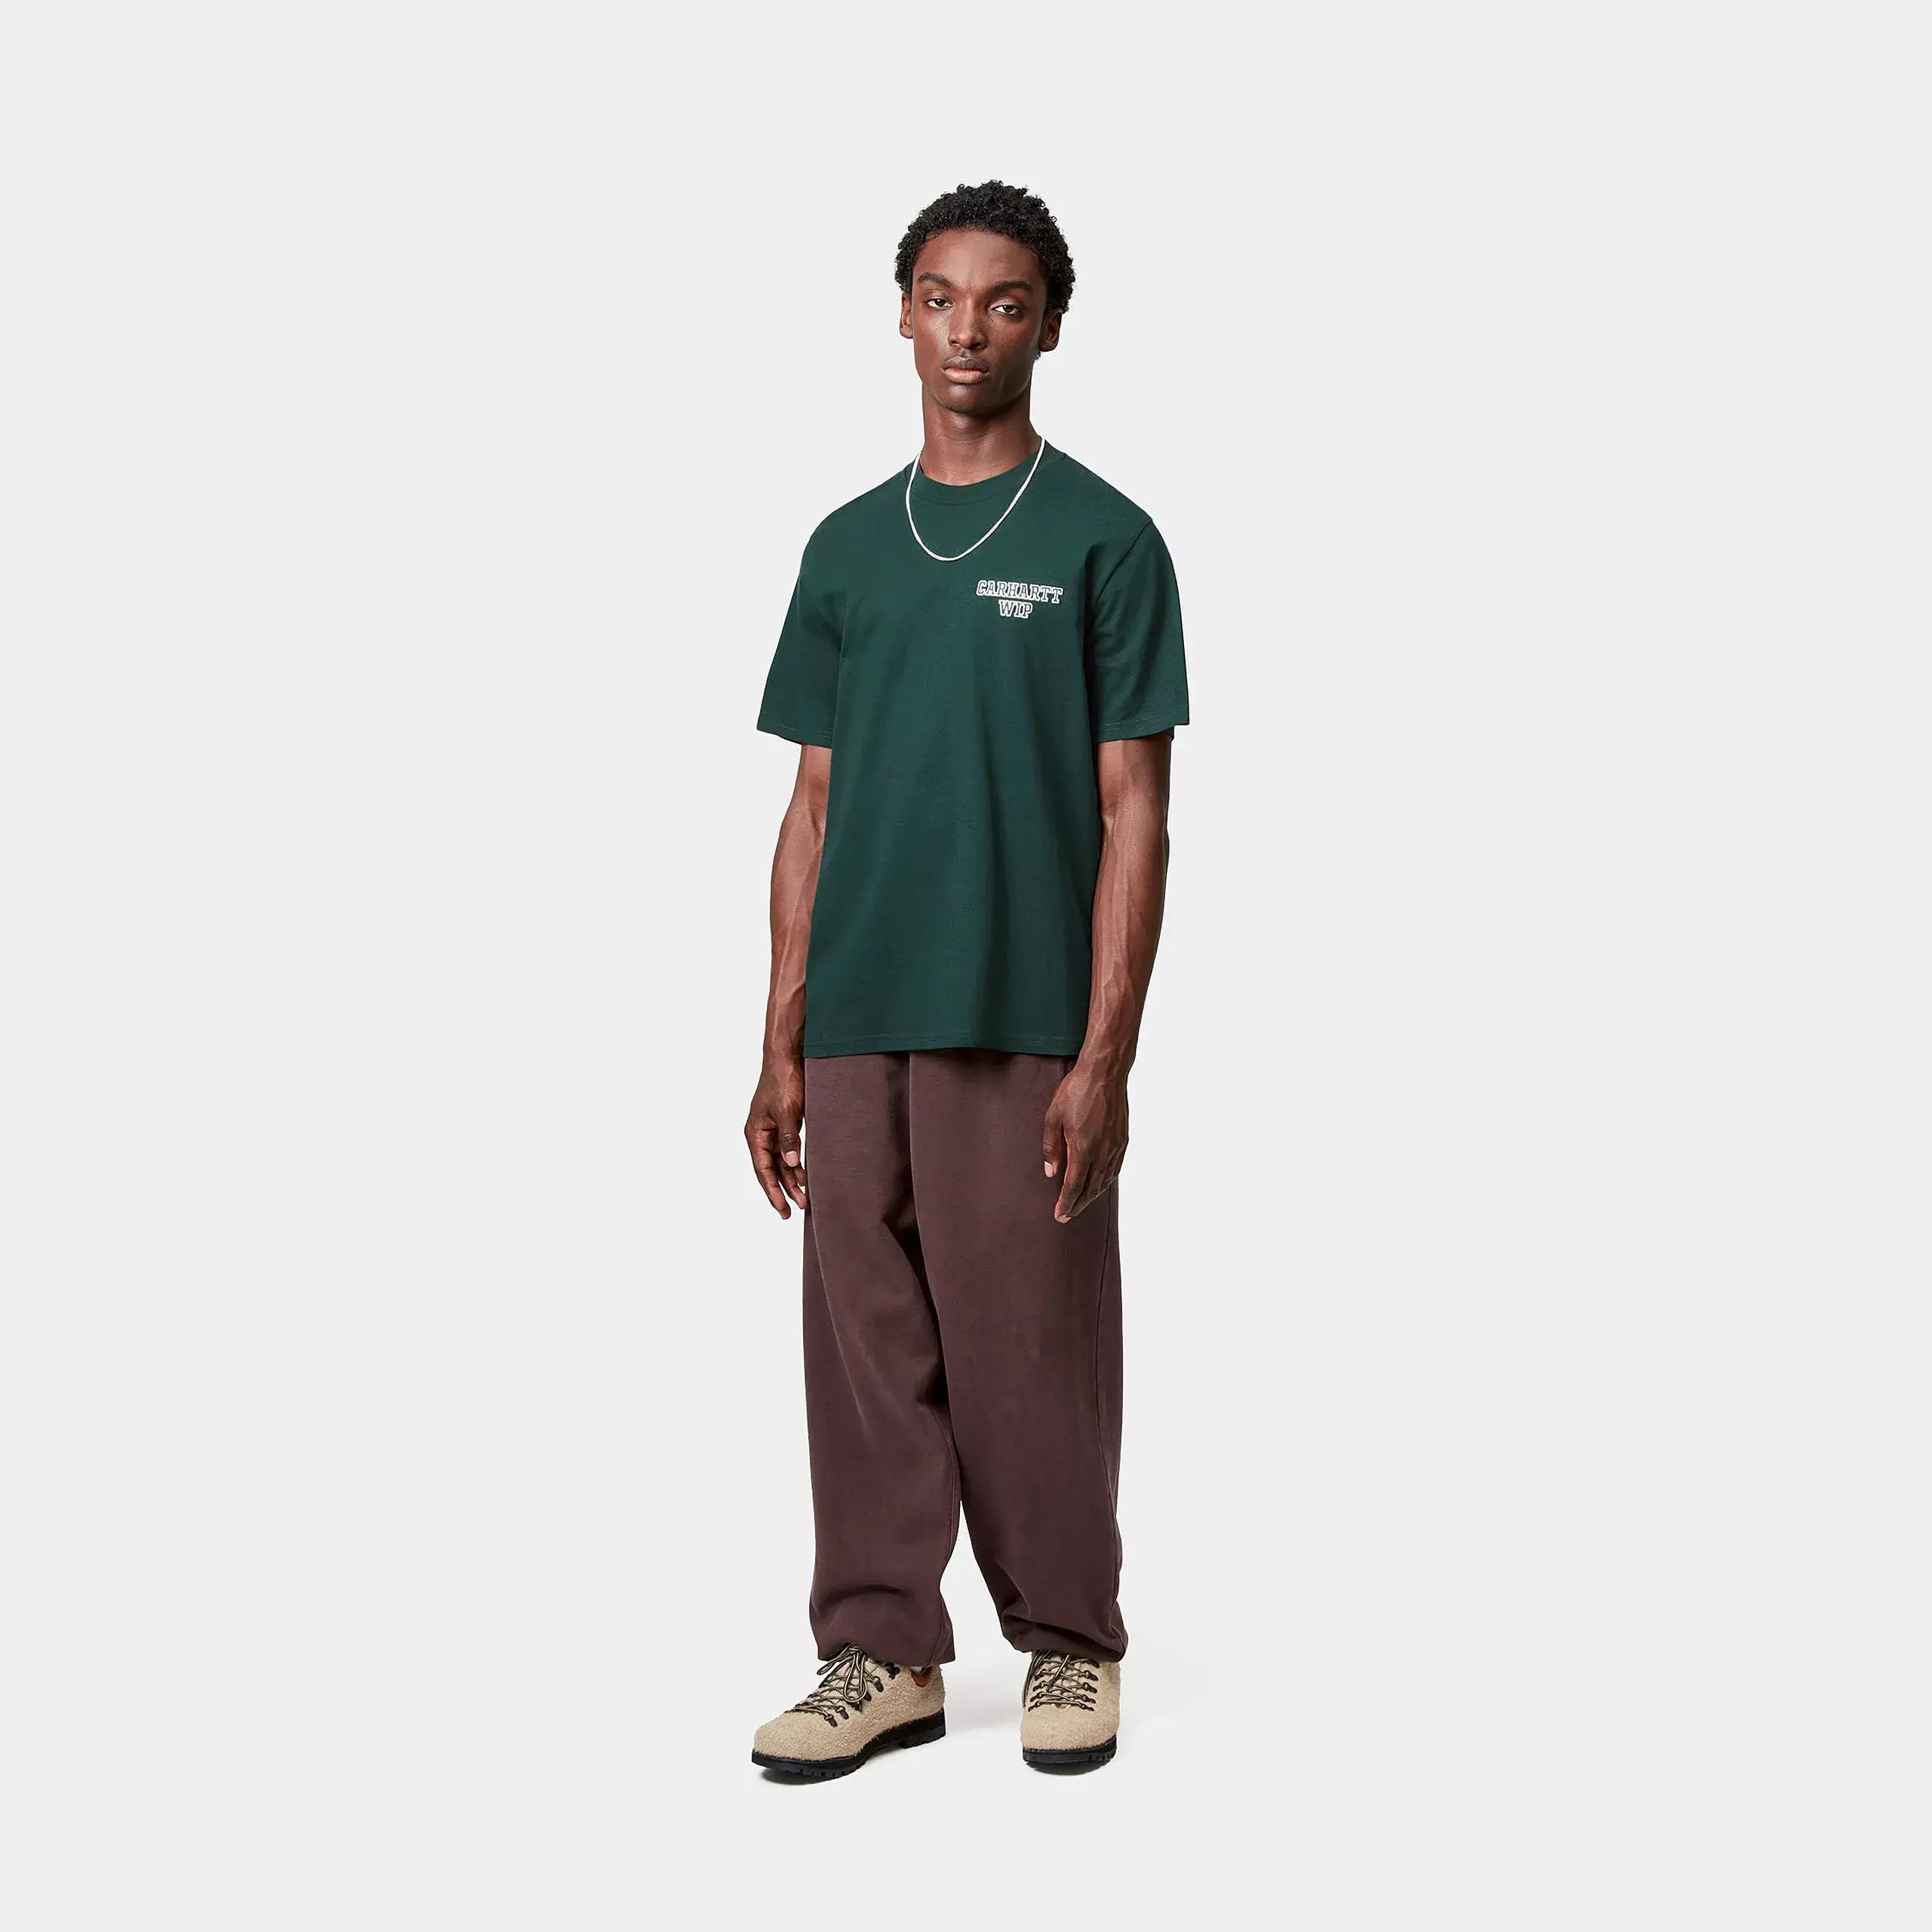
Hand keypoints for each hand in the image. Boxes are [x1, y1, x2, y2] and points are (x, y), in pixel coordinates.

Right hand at [745, 1056, 807, 1217]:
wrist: (787, 1058)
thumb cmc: (783, 1081)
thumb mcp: (787, 1112)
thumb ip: (788, 1139)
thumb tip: (791, 1164)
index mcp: (755, 1134)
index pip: (763, 1170)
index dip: (773, 1191)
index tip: (782, 1209)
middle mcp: (761, 1135)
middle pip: (771, 1170)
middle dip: (784, 1190)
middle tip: (797, 1210)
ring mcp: (772, 1130)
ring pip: (781, 1162)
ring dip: (792, 1179)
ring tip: (805, 1198)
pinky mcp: (784, 1124)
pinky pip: (788, 1150)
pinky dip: (796, 1163)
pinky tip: (805, 1174)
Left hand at [1041, 1060, 1126, 1223]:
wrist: (1105, 1072)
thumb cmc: (1077, 1090)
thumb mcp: (1053, 1117)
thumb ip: (1051, 1148)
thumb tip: (1051, 1172)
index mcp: (1084, 1149)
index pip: (1074, 1185)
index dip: (1066, 1203)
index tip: (1059, 1215)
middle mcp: (1103, 1152)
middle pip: (1091, 1189)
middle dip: (1078, 1204)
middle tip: (1067, 1215)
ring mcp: (1115, 1146)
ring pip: (1105, 1181)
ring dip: (1093, 1196)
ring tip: (1081, 1204)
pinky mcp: (1123, 1139)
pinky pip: (1115, 1169)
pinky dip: (1106, 1182)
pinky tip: (1100, 1183)